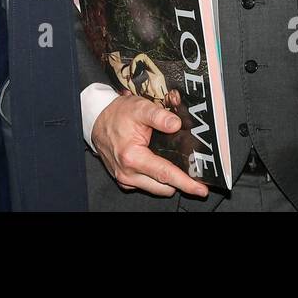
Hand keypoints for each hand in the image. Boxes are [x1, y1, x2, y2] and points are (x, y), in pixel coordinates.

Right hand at [90, 92, 209, 197]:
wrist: (96, 121)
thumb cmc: (116, 115)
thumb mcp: (139, 108)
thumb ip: (159, 115)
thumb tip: (176, 125)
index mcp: (132, 157)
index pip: (165, 174)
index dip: (186, 183)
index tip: (201, 189)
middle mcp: (128, 173)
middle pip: (164, 187)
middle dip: (180, 181)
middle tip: (191, 169)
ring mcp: (125, 179)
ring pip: (157, 188)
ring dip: (167, 180)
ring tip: (175, 164)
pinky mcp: (124, 181)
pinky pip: (147, 185)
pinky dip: (156, 178)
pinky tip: (160, 164)